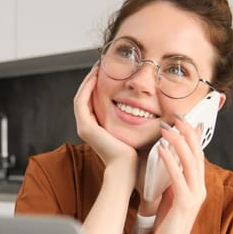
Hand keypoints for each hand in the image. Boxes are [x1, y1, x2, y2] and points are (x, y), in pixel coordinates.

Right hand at [73, 64, 137, 181]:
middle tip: (100, 64)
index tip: (107, 71)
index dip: (97, 86)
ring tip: (97, 67)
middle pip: (85, 97)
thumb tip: (151, 106)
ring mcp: (84, 127)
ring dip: (88, 81)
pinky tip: (96, 77)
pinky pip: (82, 102)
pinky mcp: (86, 127)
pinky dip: (87, 88)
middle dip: (91, 80)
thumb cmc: (134, 154)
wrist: (127, 169)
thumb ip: (136, 119)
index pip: (92, 101)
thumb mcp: (134, 131)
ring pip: (81, 97)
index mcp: (97, 128)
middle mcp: (87, 127)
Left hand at [152, 116, 206, 233]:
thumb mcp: (171, 195)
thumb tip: (167, 161)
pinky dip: (169, 160)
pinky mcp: (185, 202)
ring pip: (190, 161)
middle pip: (197, 153)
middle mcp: (200, 187)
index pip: (198, 155)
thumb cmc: (167, 223)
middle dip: (187, 132)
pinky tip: (160, 148)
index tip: (185, 120)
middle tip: (176, 116)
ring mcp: (195, 195)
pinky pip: (177, 176)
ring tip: (166, 128)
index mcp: (198, 185)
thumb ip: (173, 180)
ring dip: (177, 141)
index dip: (193, 136)